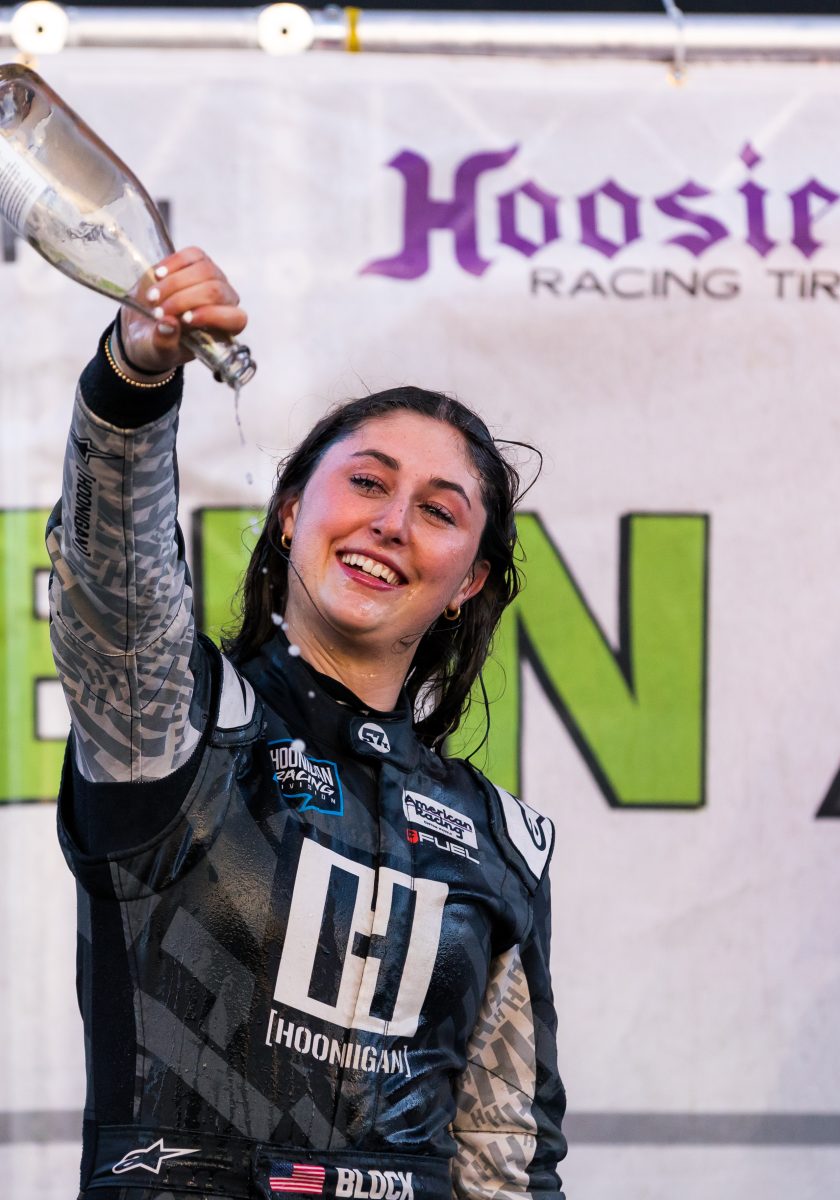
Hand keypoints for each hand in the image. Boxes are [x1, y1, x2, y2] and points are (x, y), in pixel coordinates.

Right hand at [119, 247, 247, 374]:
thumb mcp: (158, 352)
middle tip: (158, 312)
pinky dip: (173, 263)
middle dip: (183, 300)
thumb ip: (165, 342)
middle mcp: (225, 302)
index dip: (212, 316)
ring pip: (204, 270)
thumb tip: (168, 324)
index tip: (184, 320)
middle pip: (215, 291)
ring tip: (152, 297)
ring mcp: (214, 279)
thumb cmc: (159, 344)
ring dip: (174, 283)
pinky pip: (192, 255)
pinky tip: (157, 275)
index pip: (235, 318)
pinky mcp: (198, 262)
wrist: (144, 327)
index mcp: (225, 329)